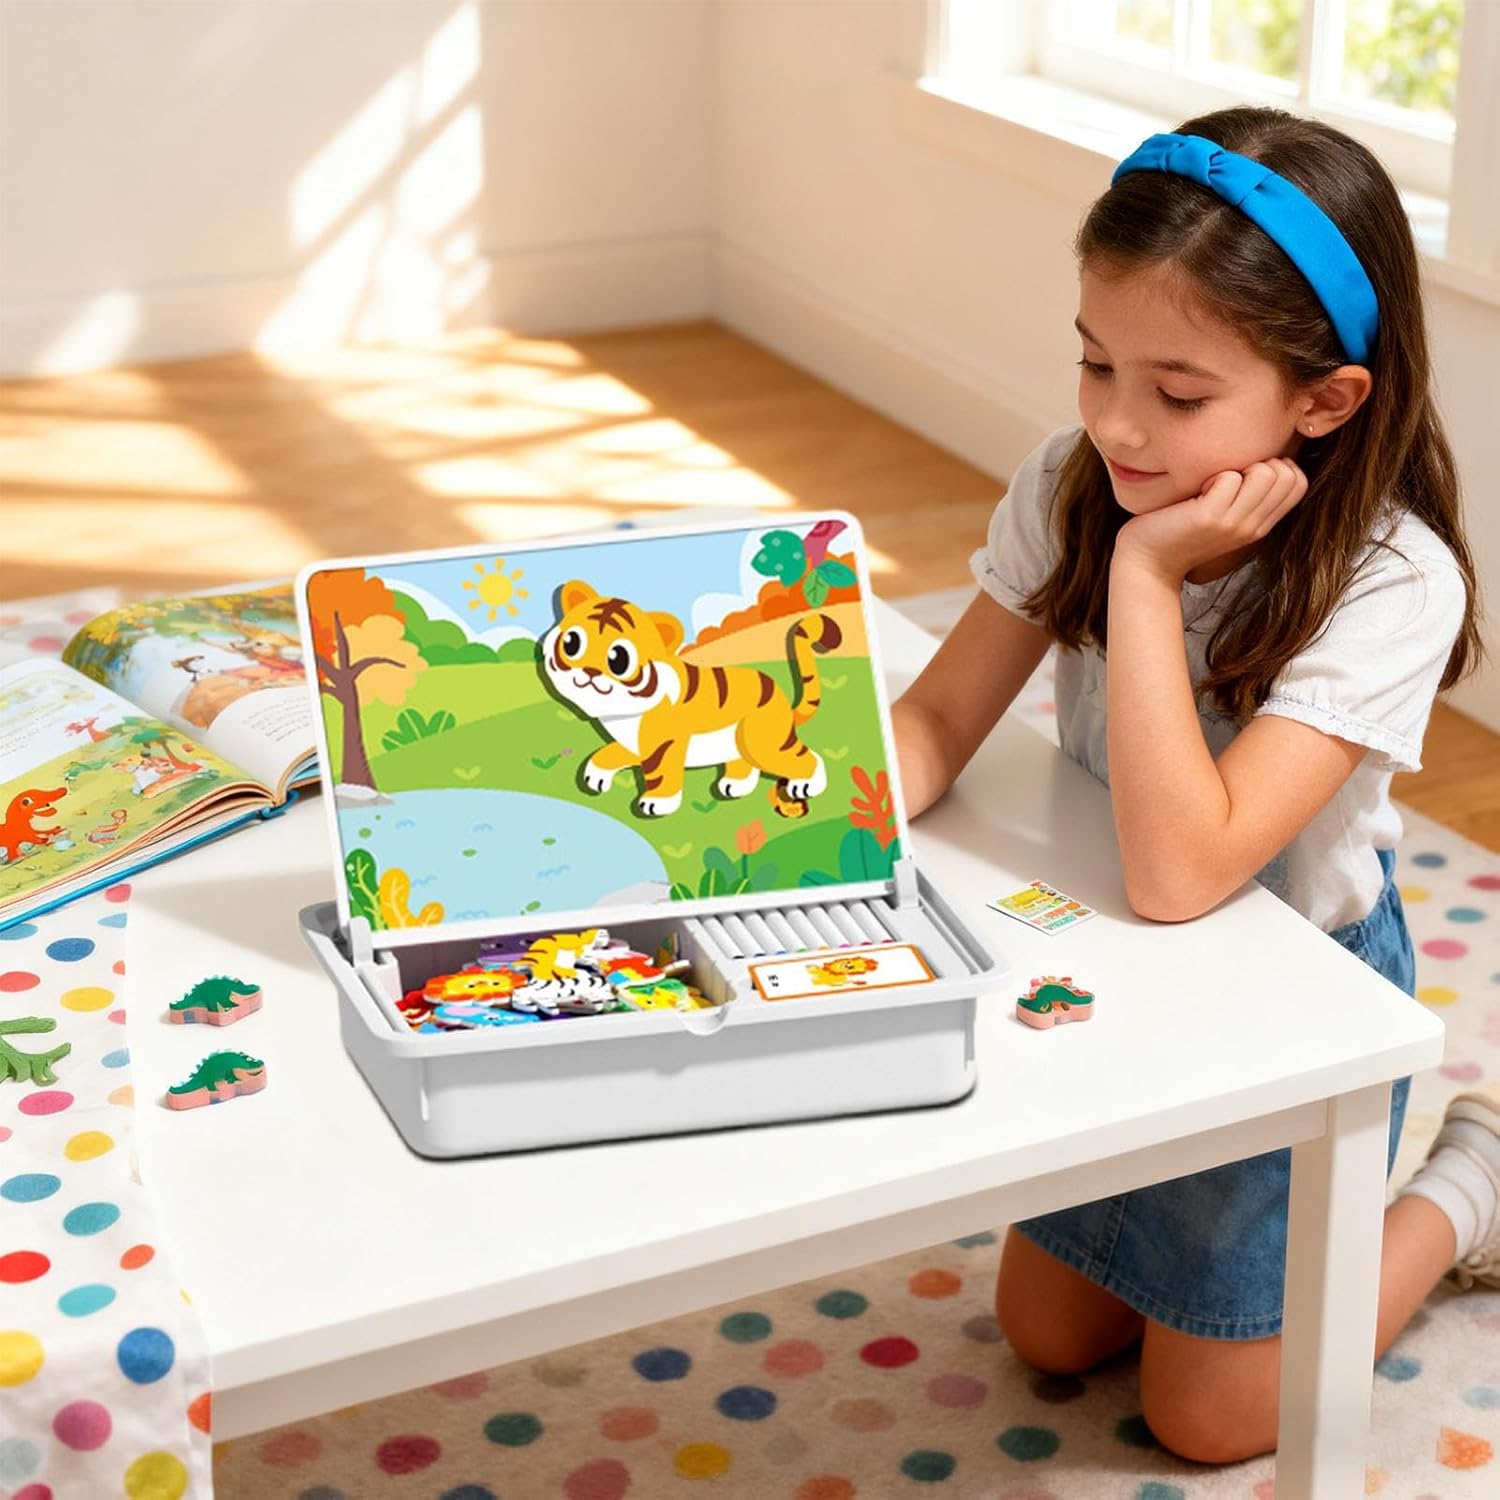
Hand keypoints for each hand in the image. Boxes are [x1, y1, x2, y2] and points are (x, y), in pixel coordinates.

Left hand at [1114, 459, 1307, 583]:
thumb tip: (1264, 459)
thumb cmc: (1178, 532)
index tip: (1245, 476)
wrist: (1146, 564)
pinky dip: (1213, 473)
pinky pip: (1229, 477)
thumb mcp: (1223, 516)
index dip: (1278, 467)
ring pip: (1266, 472)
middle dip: (1260, 462)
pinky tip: (1196, 491)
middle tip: (1227, 478)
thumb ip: (1245, 496)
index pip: (1299, 483)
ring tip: (1212, 484)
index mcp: (1259, 525)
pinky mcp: (1209, 518)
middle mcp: (1252, 526)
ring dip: (1239, 466)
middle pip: (1287, 474)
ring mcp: (1233, 523)